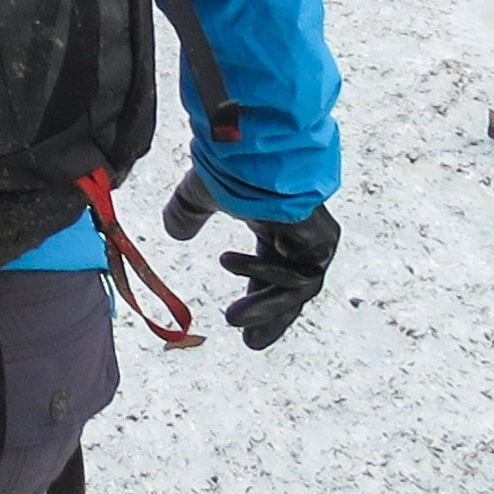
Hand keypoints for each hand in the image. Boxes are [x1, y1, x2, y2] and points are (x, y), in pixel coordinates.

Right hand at [163, 180, 338, 349]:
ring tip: (233, 320)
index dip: (257, 297)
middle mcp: (299, 238)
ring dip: (267, 307)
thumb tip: (172, 232)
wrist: (251, 152)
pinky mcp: (321, 243)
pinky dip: (266, 278)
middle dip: (271, 316)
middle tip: (249, 342)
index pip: (272, 272)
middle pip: (290, 290)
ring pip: (296, 289)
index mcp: (276, 227)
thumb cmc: (229, 166)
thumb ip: (186, 214)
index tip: (240, 324)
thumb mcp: (200, 195)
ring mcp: (313, 242)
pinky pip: (299, 276)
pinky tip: (231, 264)